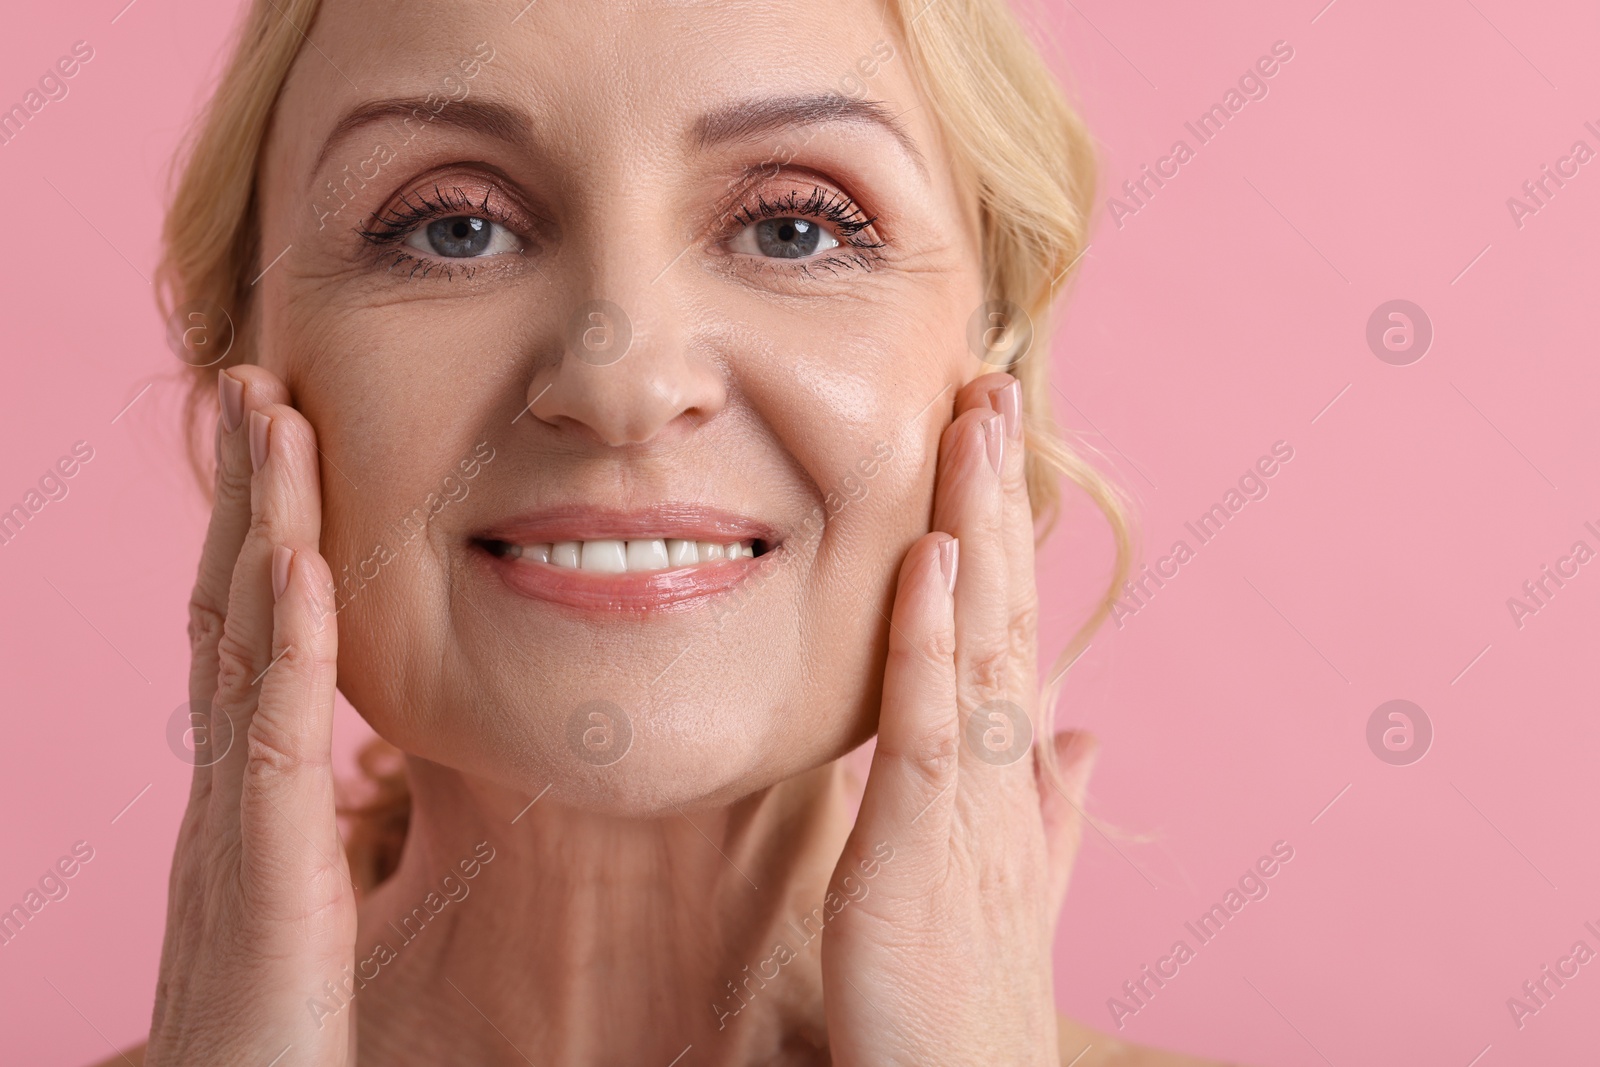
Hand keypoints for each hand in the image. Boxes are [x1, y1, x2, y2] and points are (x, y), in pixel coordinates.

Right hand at [145, 367, 354, 1065]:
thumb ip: (314, 818)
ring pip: (246, 640)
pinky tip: (304, 558)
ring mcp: (236, 814)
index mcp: (245, 783)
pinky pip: (277, 731)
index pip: (246, 632)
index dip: (255, 531)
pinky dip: (290, 638)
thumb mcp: (303, 894)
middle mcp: (227, 780)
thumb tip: (343, 764)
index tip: (274, 439)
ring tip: (271, 413)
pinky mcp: (262, 863)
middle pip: (230, 606)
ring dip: (262, 521)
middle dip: (244, 488)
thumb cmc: (272, 1022)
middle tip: (252, 379)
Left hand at [823, 372, 1098, 1065]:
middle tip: (993, 385)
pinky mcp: (916, 848)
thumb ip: (1051, 810)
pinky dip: (930, 637)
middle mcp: (1002, 775)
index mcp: (1008, 777)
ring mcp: (968, 807)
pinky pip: (926, 725)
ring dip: (979, 528)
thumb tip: (1083, 738)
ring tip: (978, 421)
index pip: (1012, 630)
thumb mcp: (1015, 885)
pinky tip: (932, 556)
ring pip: (981, 643)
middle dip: (1000, 498)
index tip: (996, 446)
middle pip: (1008, 611)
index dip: (1007, 535)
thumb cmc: (973, 1001)